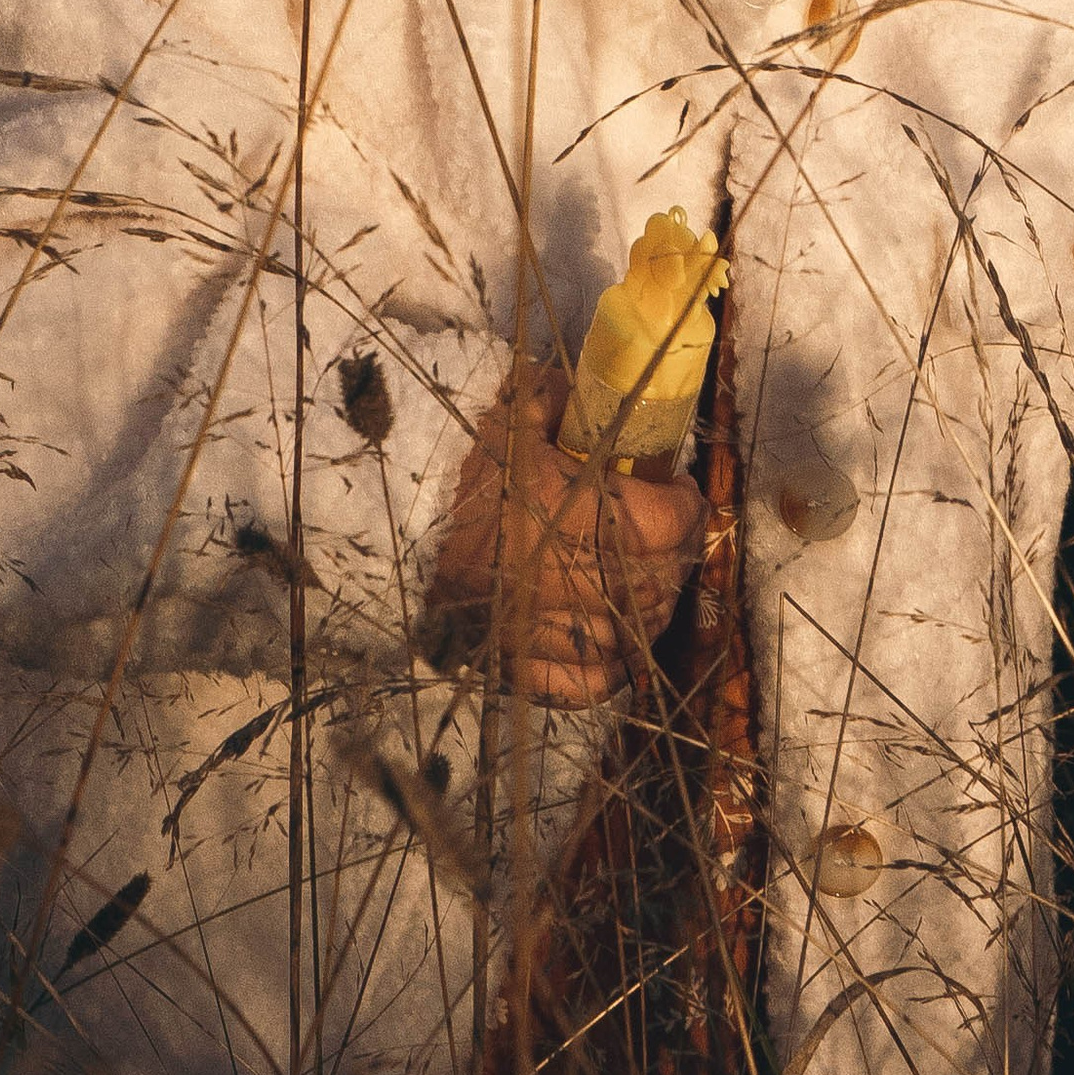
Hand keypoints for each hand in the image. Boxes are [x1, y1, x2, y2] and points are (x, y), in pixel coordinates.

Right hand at [428, 367, 703, 706]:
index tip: (682, 490)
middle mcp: (559, 580)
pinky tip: (618, 643)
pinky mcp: (513, 662)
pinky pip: (584, 684)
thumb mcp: (512, 415)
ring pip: (630, 635)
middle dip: (677, 555)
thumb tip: (609, 390)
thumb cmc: (455, 462)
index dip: (687, 507)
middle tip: (673, 533)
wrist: (386, 519)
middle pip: (656, 582)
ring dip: (653, 608)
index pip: (664, 523)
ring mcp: (537, 629)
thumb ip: (564, 401)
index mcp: (566, 513)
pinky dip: (611, 668)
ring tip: (650, 581)